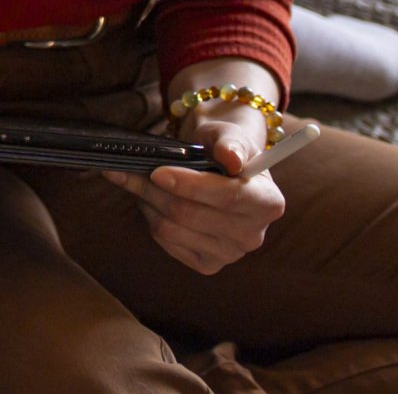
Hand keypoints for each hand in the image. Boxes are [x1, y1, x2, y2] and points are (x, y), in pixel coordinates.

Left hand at [102, 103, 284, 273]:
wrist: (218, 164)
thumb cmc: (223, 147)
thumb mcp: (230, 134)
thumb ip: (231, 143)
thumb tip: (231, 157)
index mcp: (268, 203)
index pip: (227, 198)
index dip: (189, 185)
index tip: (157, 171)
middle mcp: (253, 235)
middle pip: (190, 214)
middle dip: (153, 188)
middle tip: (130, 167)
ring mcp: (230, 253)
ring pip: (171, 229)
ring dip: (146, 201)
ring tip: (140, 180)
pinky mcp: (206, 264)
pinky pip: (166, 241)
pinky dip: (150, 216)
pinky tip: (151, 200)